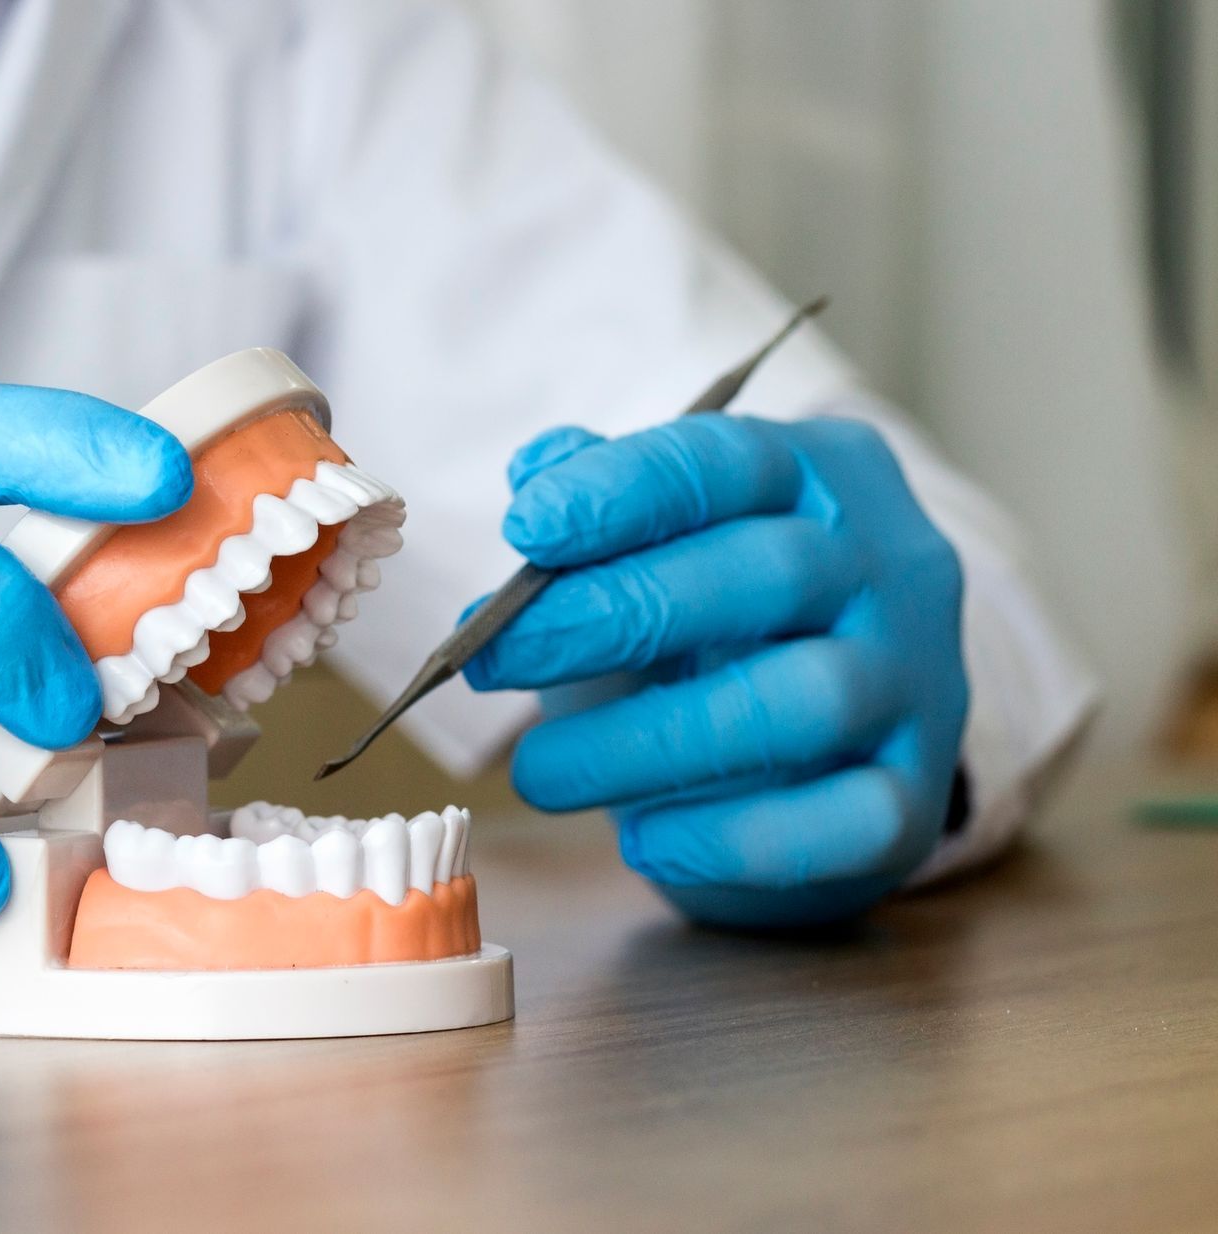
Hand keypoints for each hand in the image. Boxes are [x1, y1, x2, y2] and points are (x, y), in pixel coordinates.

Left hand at [466, 415, 967, 927]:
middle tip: (493, 659)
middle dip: (618, 614)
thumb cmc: (705, 624)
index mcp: (821, 475)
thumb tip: (538, 471)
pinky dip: (734, 837)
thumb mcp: (649, 545)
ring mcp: (918, 685)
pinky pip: (844, 821)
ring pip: (804, 702)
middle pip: (773, 573)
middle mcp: (891, 569)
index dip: (627, 489)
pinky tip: (643, 841)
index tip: (526, 530)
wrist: (807, 749)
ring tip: (539, 773)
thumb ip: (596, 501)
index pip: (733, 459)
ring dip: (652, 741)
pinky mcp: (914, 801)